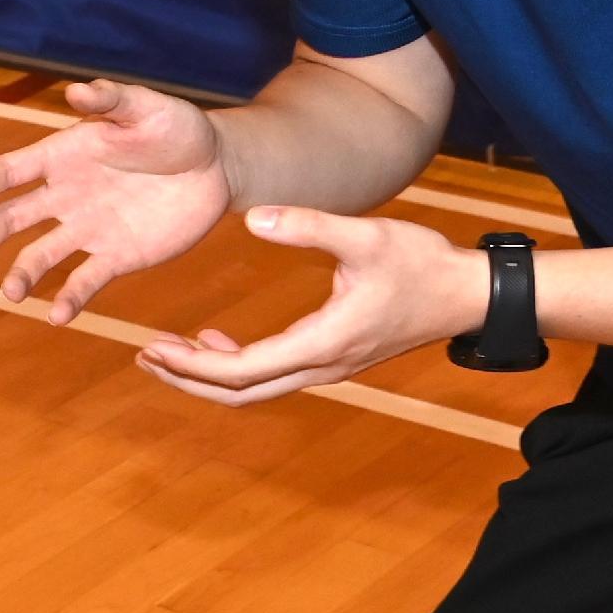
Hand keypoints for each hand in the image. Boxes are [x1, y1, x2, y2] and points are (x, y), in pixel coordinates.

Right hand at [0, 79, 231, 320]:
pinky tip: (58, 316)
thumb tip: (76, 91)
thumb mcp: (146, 107)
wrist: (217, 167)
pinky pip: (85, 280)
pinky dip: (69, 299)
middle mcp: (65, 196)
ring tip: (12, 293)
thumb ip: (112, 100)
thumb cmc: (177, 128)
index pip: (11, 171)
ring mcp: (87, 230)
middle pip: (12, 218)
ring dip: (22, 274)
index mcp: (62, 156)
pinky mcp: (115, 257)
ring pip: (40, 255)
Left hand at [132, 209, 484, 406]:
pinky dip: (236, 367)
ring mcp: (328, 368)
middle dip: (188, 379)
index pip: (241, 371)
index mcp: (321, 343)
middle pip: (239, 393)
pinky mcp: (333, 359)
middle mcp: (321, 366)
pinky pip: (273, 376)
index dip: (192, 365)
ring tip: (165, 353)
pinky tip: (216, 340)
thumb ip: (309, 226)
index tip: (151, 347)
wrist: (468, 294)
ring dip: (208, 376)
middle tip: (144, 357)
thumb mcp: (365, 235)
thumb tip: (253, 219)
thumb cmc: (422, 263)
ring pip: (255, 390)